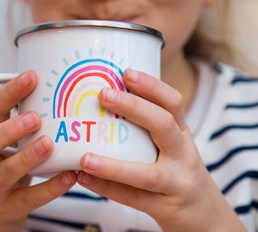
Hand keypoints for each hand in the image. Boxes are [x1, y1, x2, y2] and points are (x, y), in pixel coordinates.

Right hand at [0, 71, 75, 231]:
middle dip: (7, 129)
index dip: (7, 93)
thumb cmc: (10, 163)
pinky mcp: (11, 207)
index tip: (32, 76)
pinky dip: (50, 188)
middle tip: (34, 118)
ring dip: (26, 157)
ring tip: (49, 144)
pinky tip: (71, 176)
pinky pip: (30, 198)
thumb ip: (28, 117)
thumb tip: (64, 86)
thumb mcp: (11, 140)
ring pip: (4, 173)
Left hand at [77, 69, 244, 231]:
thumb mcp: (173, 144)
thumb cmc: (177, 169)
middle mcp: (183, 155)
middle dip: (134, 108)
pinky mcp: (166, 208)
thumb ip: (149, 126)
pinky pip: (133, 199)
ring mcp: (177, 182)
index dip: (152, 86)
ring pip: (147, 174)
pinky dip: (106, 188)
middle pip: (164, 126)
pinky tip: (83, 178)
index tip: (126, 73)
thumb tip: (108, 100)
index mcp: (183, 133)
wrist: (202, 212)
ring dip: (113, 166)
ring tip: (84, 157)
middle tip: (103, 94)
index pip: (173, 103)